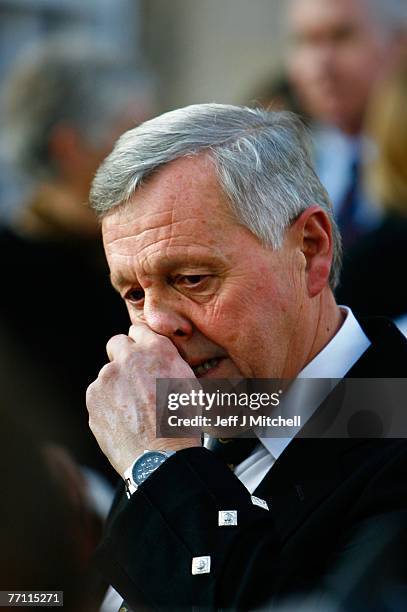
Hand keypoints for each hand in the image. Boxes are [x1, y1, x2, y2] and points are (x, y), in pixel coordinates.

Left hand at [86, 323, 199, 475]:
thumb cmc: (181, 424)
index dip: (142, 343)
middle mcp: (129, 358)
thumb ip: (170, 360)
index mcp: (156, 350)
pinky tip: (124, 419)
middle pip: (118, 344)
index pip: (139, 329)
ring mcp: (107, 378)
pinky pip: (99, 394)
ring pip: (108, 372)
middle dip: (124, 357)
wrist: (160, 458)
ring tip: (134, 409)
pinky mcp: (93, 398)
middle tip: (136, 379)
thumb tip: (161, 353)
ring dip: (117, 384)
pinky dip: (108, 403)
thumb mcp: (190, 383)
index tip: (143, 353)